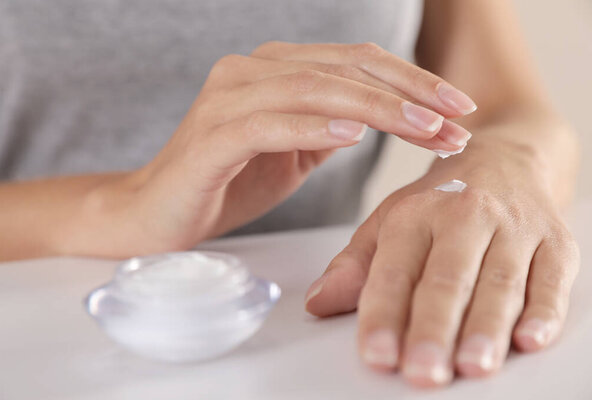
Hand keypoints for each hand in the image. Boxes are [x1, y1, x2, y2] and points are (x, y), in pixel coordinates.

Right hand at [83, 42, 475, 255]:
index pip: (355, 63)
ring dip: (376, 109)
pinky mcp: (211, 136)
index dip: (411, 81)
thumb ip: (327, 126)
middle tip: (457, 119)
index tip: (458, 109)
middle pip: (343, 68)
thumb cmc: (226, 183)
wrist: (156, 214)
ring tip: (425, 130)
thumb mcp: (291, 151)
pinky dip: (313, 126)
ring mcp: (227, 99)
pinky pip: (269, 123)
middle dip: (408, 93)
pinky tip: (354, 134)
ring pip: (313, 89)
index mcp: (274, 71)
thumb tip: (378, 118)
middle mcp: (249, 71)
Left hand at [304, 140, 579, 386]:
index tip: (376, 353)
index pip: (395, 270)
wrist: (506, 158)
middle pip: (448, 278)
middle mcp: (466, 215)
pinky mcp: (556, 242)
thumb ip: (356, 265)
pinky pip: (552, 278)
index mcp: (417, 212)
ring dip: (485, 327)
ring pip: (499, 282)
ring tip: (471, 365)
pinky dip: (544, 310)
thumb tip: (317, 302)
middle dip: (433, 328)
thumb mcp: (390, 221)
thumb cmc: (442, 199)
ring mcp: (514, 228)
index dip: (383, 313)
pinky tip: (529, 339)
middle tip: (422, 370)